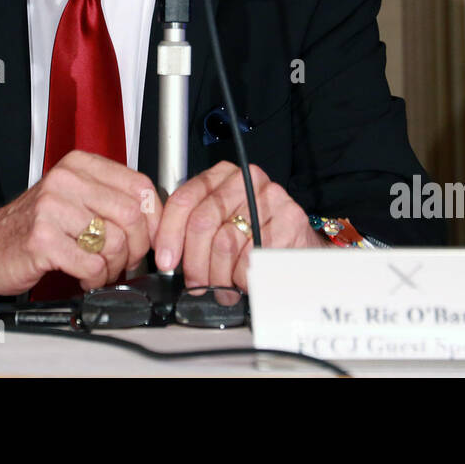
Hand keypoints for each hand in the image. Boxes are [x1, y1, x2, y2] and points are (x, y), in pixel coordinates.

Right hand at [0, 151, 160, 295]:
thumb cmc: (32, 226)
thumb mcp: (73, 199)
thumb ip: (110, 200)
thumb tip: (155, 219)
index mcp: (79, 165)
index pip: (139, 186)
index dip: (153, 218)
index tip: (151, 237)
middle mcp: (66, 180)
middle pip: (131, 215)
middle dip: (136, 248)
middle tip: (124, 261)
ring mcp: (52, 208)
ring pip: (115, 242)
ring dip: (114, 267)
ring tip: (100, 269)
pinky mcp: (42, 239)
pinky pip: (92, 264)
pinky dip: (94, 278)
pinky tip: (83, 276)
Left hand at [154, 161, 328, 290]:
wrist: (298, 243)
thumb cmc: (254, 235)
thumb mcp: (220, 223)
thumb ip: (192, 228)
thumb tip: (165, 253)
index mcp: (222, 175)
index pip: (185, 199)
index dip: (169, 233)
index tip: (165, 260)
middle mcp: (246, 179)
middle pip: (203, 222)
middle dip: (193, 262)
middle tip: (195, 284)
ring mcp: (271, 197)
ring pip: (225, 244)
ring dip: (218, 277)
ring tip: (223, 288)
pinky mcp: (290, 220)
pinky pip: (251, 258)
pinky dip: (243, 279)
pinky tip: (245, 282)